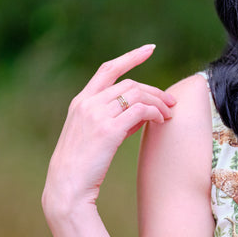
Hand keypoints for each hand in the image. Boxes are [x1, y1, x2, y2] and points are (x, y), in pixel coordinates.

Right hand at [43, 44, 174, 216]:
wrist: (67, 187)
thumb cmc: (82, 166)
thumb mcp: (94, 135)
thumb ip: (114, 119)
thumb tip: (142, 113)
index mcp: (80, 101)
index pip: (107, 69)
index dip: (130, 57)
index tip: (149, 49)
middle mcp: (87, 103)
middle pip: (129, 84)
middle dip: (154, 91)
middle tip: (171, 103)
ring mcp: (96, 115)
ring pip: (137, 95)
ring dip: (158, 102)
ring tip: (169, 114)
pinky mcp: (108, 131)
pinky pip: (140, 112)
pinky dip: (155, 113)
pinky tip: (161, 121)